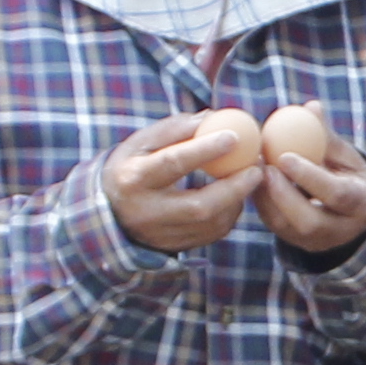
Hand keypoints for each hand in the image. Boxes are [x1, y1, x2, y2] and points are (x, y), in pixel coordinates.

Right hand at [105, 111, 264, 254]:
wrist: (108, 212)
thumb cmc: (131, 167)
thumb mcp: (141, 142)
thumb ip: (174, 128)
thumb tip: (212, 116)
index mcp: (134, 178)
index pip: (173, 162)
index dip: (205, 149)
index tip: (235, 135)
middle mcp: (146, 211)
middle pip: (199, 205)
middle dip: (234, 186)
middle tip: (257, 167)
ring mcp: (160, 235)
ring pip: (210, 224)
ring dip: (236, 200)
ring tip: (249, 178)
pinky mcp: (174, 248)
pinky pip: (212, 234)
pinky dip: (229, 214)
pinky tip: (235, 197)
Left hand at [247, 123, 365, 257]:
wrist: (356, 214)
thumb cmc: (350, 175)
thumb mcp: (347, 156)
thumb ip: (327, 136)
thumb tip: (310, 107)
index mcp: (360, 203)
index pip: (336, 194)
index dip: (309, 176)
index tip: (284, 156)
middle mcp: (341, 229)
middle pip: (310, 222)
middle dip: (282, 195)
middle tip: (264, 168)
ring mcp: (319, 242)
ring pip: (287, 229)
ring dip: (266, 198)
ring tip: (254, 170)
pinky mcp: (299, 244)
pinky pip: (275, 227)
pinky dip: (262, 204)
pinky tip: (252, 181)